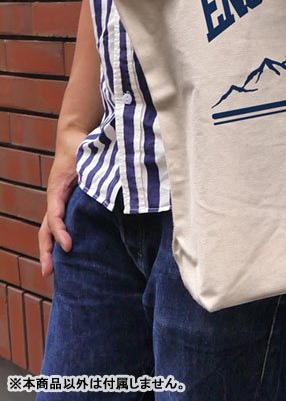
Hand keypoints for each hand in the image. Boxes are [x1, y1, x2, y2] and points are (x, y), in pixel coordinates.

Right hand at [38, 140, 83, 277]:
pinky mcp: (65, 201)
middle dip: (46, 250)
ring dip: (49, 248)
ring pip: (49, 228)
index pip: (55, 216)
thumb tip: (115, 185)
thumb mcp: (88, 159)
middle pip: (46, 228)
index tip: (68, 246)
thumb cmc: (82, 147)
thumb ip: (96, 173)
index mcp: (57, 189)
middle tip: (49, 272)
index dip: (60, 232)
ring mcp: (58, 201)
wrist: (73, 137)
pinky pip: (60, 222)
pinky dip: (60, 237)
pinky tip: (68, 252)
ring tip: (51, 271)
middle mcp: (55, 198)